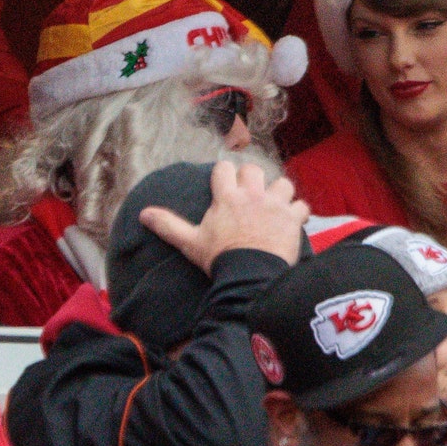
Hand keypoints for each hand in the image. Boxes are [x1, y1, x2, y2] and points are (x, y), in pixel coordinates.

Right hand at [138, 160, 307, 271]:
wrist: (249, 276)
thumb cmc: (219, 259)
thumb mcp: (190, 242)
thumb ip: (169, 226)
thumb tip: (144, 214)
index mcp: (226, 197)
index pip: (224, 169)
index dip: (225, 175)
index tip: (226, 183)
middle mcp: (252, 195)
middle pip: (254, 170)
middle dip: (252, 179)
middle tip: (250, 194)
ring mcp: (275, 205)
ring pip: (283, 184)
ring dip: (280, 193)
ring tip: (275, 205)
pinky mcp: (293, 219)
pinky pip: (302, 207)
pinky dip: (299, 213)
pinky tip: (294, 221)